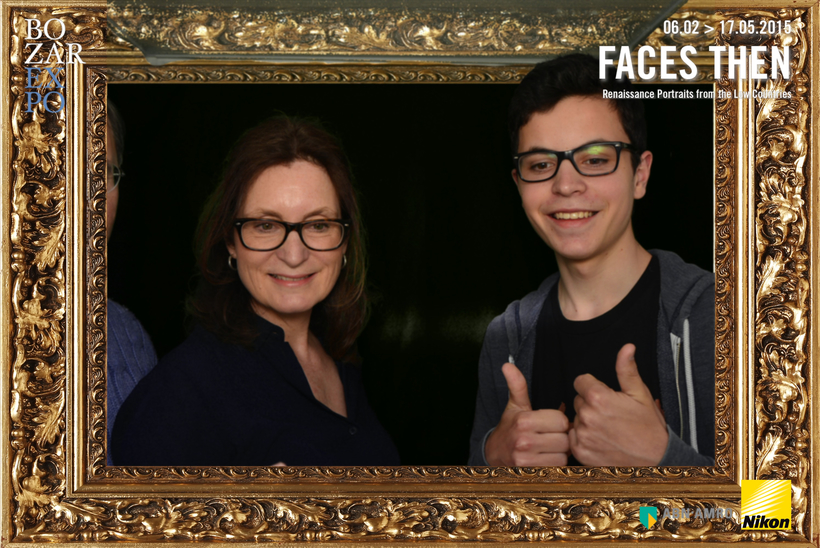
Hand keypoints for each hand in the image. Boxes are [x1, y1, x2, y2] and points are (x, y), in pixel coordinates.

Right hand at [485, 362, 569, 465]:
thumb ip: (517, 385)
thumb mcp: (514, 406)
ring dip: (561, 451)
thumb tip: (507, 365)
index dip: (559, 421)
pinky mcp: (531, 472)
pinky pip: (558, 466)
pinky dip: (556, 463)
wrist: (495, 454)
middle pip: (564, 438)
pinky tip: (547, 457)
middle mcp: (524, 440)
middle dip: (562, 437)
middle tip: (552, 436)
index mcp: (523, 421)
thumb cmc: (510, 427)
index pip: (561, 419)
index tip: (551, 423)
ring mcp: (527, 459)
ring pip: (563, 454)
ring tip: (550, 447)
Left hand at [569, 344, 667, 465]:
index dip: (593, 386)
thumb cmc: (649, 427)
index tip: (605, 395)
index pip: (580, 381)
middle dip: (591, 404)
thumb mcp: (640, 394)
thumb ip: (627, 370)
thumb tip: (627, 348)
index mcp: (598, 398)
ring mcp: (583, 436)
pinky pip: (574, 437)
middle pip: (579, 400)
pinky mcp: (581, 452)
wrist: (656, 460)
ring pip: (576, 419)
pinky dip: (584, 438)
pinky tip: (602, 440)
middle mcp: (587, 416)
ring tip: (608, 429)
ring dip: (587, 421)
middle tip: (611, 414)